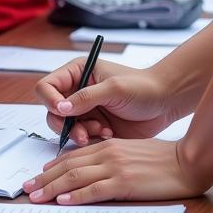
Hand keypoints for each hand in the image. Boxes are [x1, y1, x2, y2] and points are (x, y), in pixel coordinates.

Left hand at [24, 137, 205, 204]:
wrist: (185, 162)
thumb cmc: (161, 159)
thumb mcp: (131, 153)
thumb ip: (111, 158)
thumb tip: (92, 171)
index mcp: (109, 144)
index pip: (74, 154)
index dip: (53, 165)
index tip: (40, 174)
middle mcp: (108, 152)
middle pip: (69, 165)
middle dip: (45, 177)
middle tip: (28, 187)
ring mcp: (116, 167)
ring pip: (76, 176)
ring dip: (53, 187)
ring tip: (37, 195)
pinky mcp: (124, 182)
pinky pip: (95, 189)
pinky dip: (77, 196)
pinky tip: (64, 201)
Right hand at [34, 57, 177, 146]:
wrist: (165, 103)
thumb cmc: (143, 87)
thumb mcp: (114, 89)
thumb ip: (86, 97)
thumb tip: (60, 108)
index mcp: (78, 72)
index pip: (48, 86)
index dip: (51, 100)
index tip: (63, 112)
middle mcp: (77, 91)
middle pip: (52, 110)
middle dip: (65, 124)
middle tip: (84, 132)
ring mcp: (85, 110)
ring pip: (64, 127)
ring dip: (78, 133)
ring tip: (101, 133)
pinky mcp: (93, 127)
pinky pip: (79, 138)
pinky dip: (89, 140)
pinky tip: (107, 135)